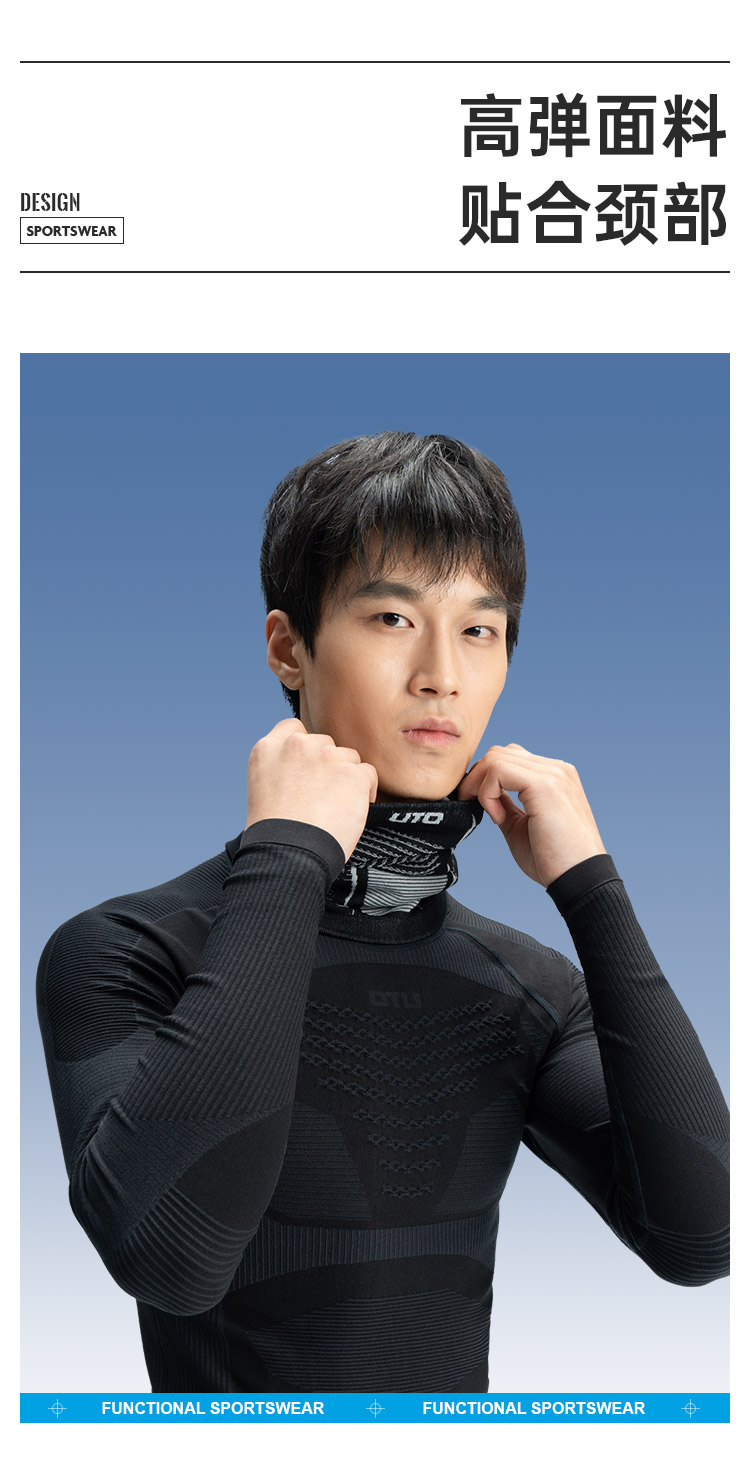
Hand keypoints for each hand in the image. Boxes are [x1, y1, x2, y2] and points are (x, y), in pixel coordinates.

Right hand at [246, 718, 378, 861]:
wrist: (288, 853)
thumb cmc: (274, 833)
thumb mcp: (262, 788)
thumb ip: (282, 768)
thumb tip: (305, 770)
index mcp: (268, 748)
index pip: (294, 728)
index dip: (305, 748)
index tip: (307, 768)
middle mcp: (297, 745)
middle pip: (324, 743)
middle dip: (327, 765)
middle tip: (321, 796)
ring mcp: (326, 756)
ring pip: (348, 757)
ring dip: (346, 778)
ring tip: (335, 807)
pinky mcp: (352, 773)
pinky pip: (367, 773)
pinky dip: (365, 791)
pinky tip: (352, 810)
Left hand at [457, 743, 606, 887]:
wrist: (579, 879)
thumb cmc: (554, 860)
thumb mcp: (520, 825)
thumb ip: (505, 804)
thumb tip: (484, 794)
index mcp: (554, 777)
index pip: (510, 758)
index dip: (486, 780)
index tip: (484, 809)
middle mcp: (556, 769)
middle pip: (499, 753)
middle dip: (477, 779)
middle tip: (473, 806)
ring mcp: (553, 773)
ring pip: (496, 757)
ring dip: (480, 785)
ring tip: (491, 815)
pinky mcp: (544, 785)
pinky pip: (498, 770)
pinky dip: (487, 793)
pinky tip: (498, 817)